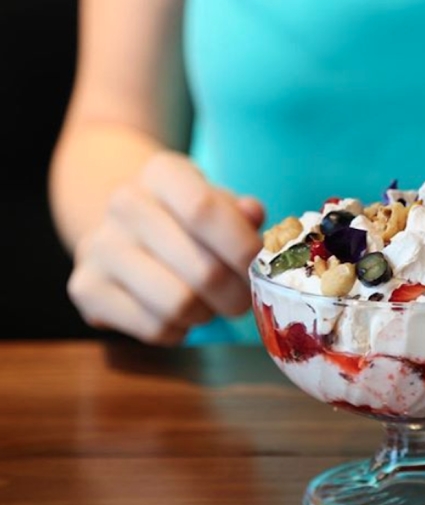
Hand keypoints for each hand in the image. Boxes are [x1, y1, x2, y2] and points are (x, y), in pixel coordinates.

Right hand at [68, 152, 264, 344]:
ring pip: (179, 304)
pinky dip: (179, 330)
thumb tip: (253, 215)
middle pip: (202, 269)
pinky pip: (153, 327)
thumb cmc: (187, 219)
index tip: (258, 267)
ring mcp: (99, 246)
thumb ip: (241, 213)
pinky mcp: (86, 288)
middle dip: (236, 295)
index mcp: (162, 173)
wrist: (125, 229)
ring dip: (207, 314)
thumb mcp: (218, 203)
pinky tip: (180, 316)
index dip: (242, 248)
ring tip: (210, 305)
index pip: (205, 211)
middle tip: (244, 298)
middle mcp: (125, 203)